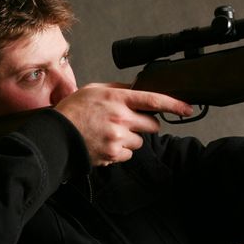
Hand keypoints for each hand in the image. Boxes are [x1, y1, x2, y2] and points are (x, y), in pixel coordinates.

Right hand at [55, 83, 192, 165]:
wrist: (56, 134)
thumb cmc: (73, 110)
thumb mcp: (95, 89)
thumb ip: (119, 89)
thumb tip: (137, 88)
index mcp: (117, 99)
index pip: (153, 100)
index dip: (174, 105)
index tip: (187, 109)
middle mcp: (121, 119)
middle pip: (152, 125)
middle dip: (146, 123)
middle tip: (129, 121)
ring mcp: (118, 138)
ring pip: (140, 141)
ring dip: (131, 137)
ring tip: (110, 132)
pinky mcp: (114, 154)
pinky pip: (129, 153)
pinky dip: (121, 150)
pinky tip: (106, 142)